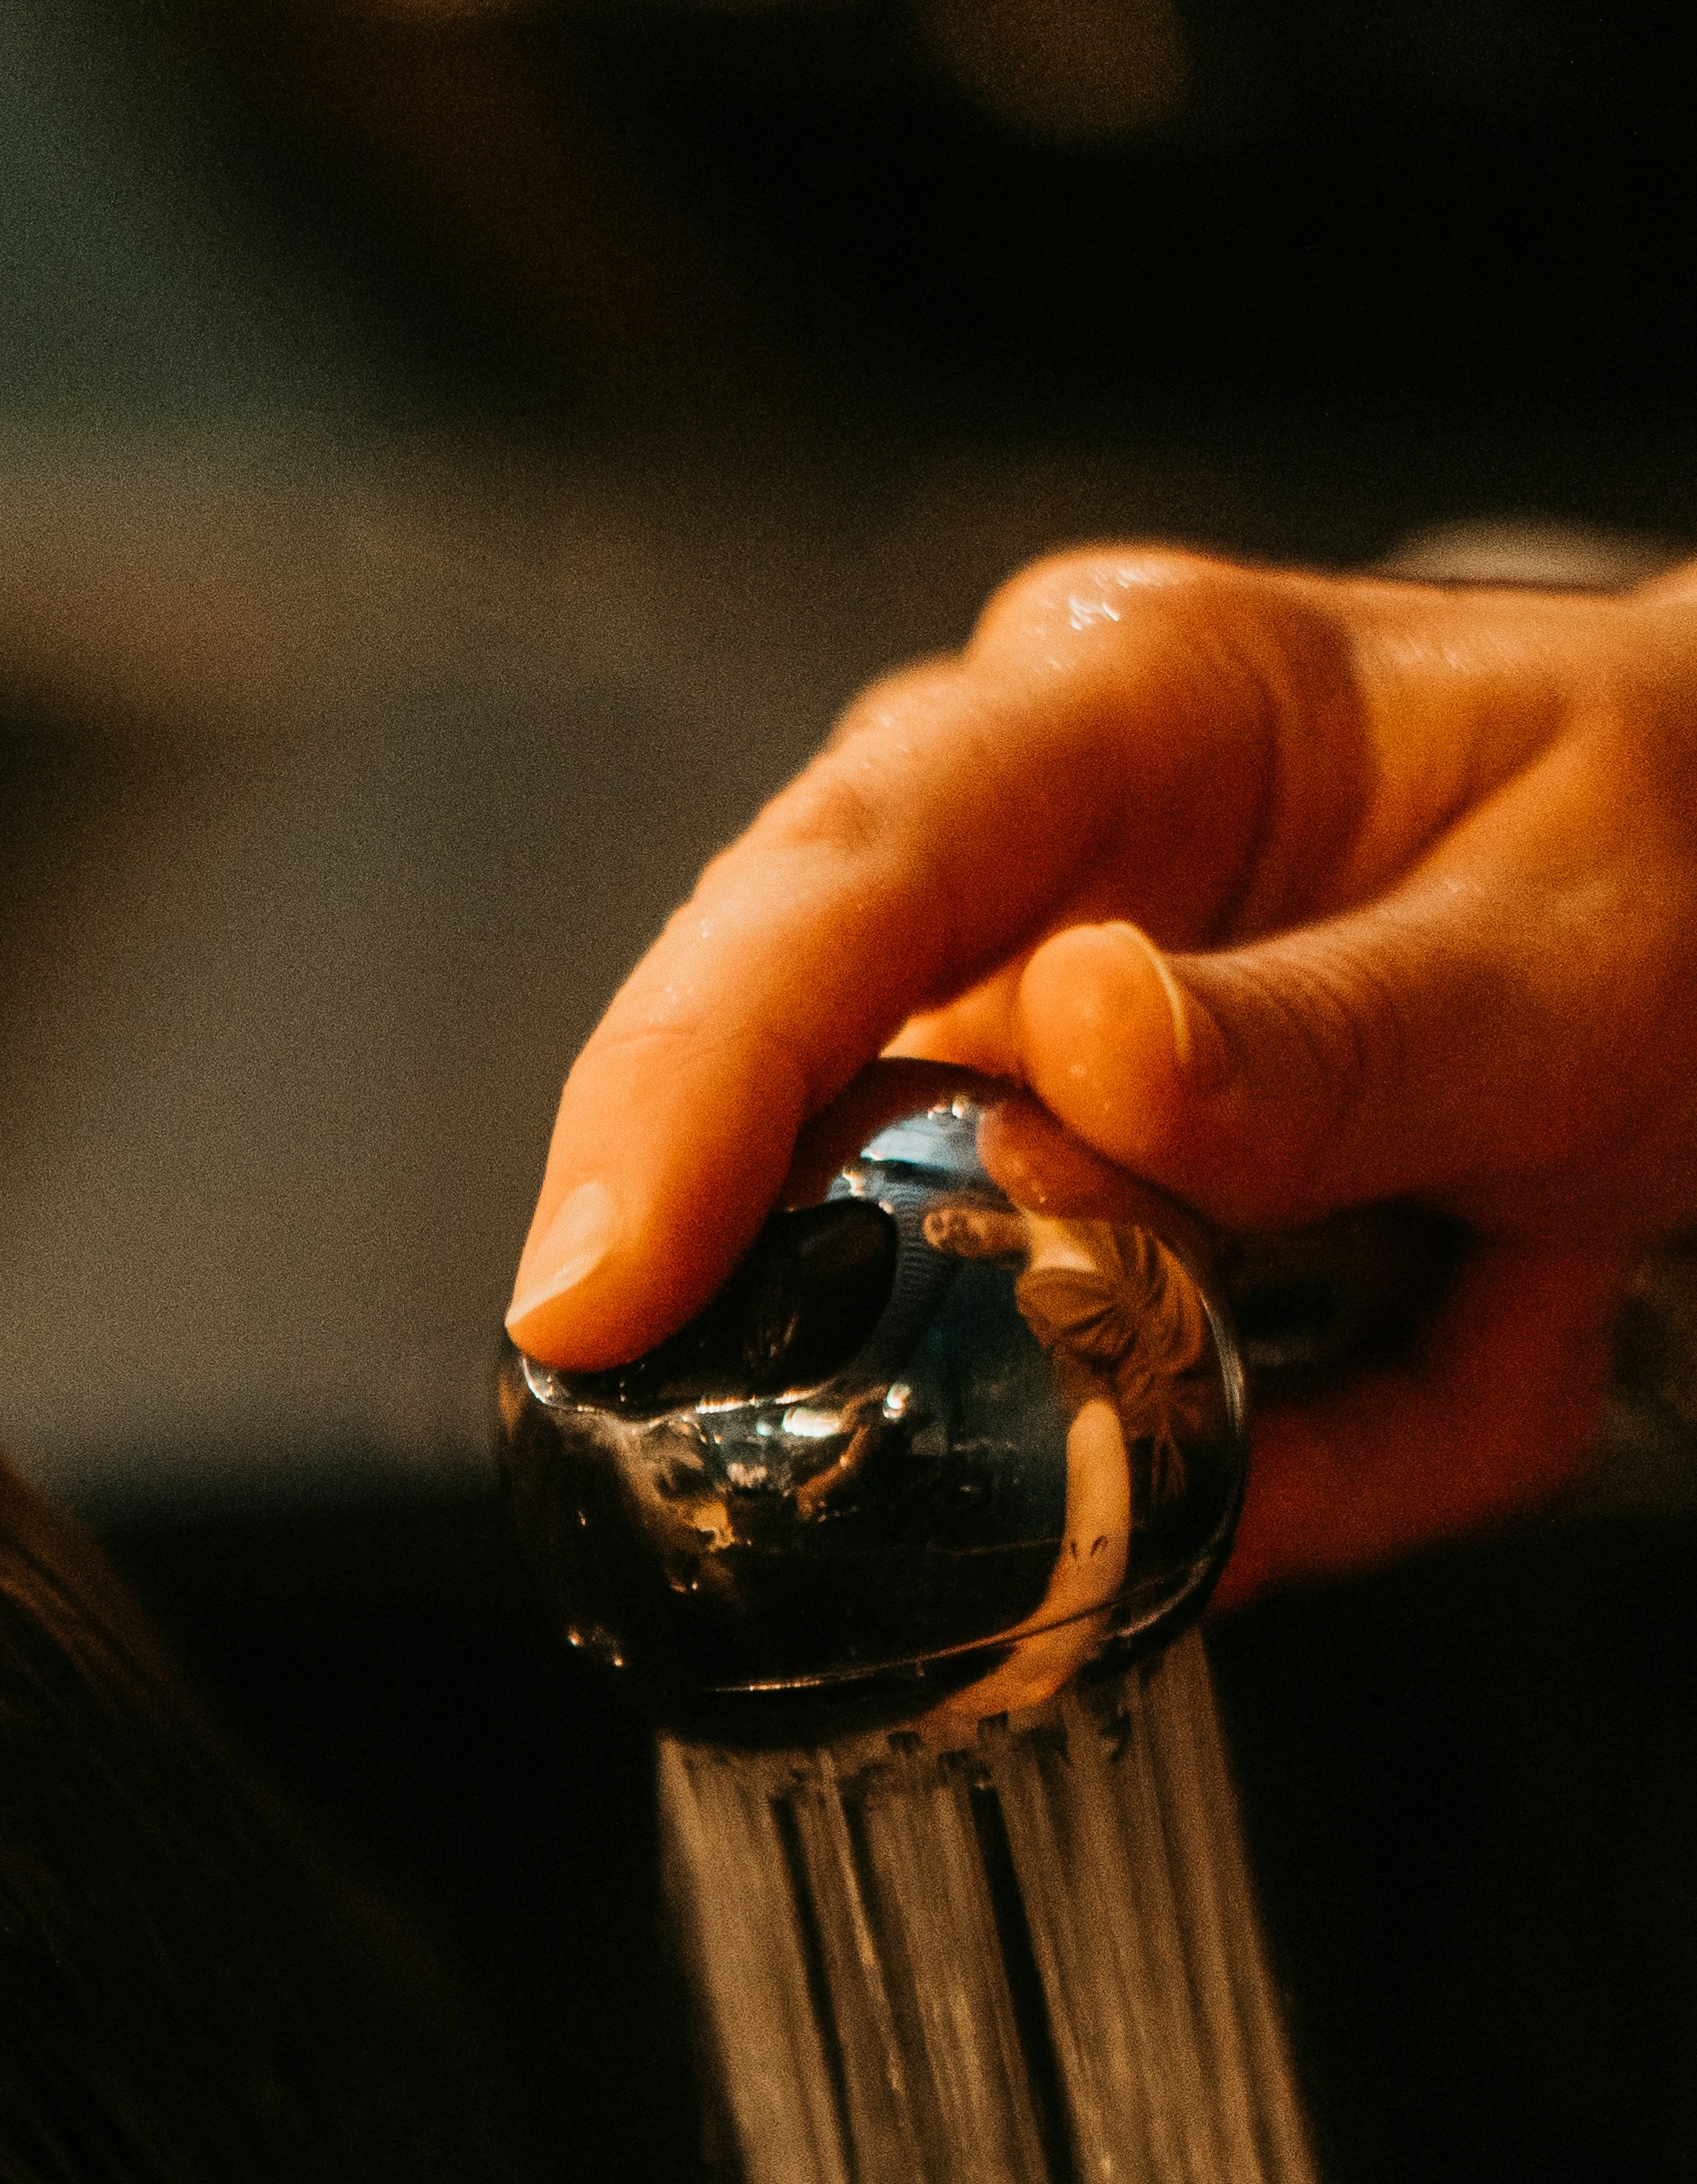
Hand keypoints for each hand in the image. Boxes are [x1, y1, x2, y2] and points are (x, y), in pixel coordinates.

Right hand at [509, 546, 1696, 1591]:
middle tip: (839, 1477)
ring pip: (970, 1282)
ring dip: (1214, 1402)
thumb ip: (1324, 1038)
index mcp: (1126, 707)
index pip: (841, 880)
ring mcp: (1037, 1021)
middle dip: (836, 1302)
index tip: (595, 1296)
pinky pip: (1116, 1371)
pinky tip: (1490, 1348)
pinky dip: (1317, 1439)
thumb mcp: (1569, 958)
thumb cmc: (1694, 854)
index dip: (678, 1087)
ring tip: (1480, 1340)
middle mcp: (1030, 847)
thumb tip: (1060, 1040)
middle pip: (806, 1085)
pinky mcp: (1100, 1184)